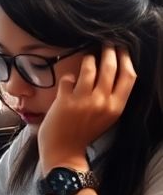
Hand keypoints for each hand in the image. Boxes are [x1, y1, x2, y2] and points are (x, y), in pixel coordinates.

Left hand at [37, 46, 134, 172]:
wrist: (64, 152)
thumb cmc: (84, 133)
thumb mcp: (106, 117)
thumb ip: (111, 98)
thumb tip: (111, 73)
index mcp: (116, 107)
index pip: (129, 76)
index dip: (126, 59)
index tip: (122, 49)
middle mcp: (102, 102)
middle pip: (110, 67)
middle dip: (109, 51)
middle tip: (106, 43)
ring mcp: (83, 100)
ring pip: (89, 68)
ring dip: (88, 58)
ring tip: (88, 56)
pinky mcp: (65, 100)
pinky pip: (68, 78)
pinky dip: (68, 76)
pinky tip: (68, 79)